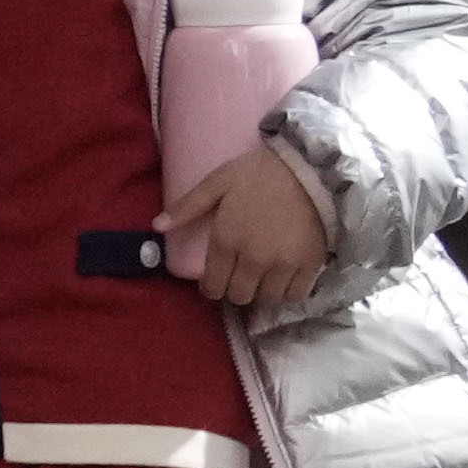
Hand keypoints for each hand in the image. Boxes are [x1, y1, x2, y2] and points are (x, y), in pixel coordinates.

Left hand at [162, 143, 330, 307]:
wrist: (311, 168)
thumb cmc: (259, 173)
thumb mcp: (217, 182)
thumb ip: (187, 206)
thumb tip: (157, 227)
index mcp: (226, 241)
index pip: (213, 285)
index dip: (211, 289)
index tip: (215, 283)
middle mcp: (253, 260)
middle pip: (239, 296)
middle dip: (234, 290)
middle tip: (238, 278)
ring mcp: (283, 265)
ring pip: (266, 299)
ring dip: (260, 292)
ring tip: (261, 279)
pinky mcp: (310, 265)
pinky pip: (295, 295)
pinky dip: (288, 292)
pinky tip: (284, 280)